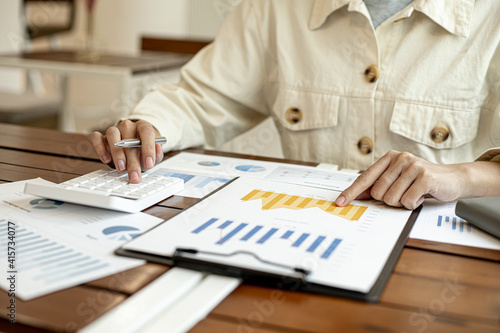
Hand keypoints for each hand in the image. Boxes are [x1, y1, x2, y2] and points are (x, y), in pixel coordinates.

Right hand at [90, 119, 163, 182]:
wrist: (133, 148)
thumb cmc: (144, 151)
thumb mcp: (154, 155)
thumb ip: (157, 154)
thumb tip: (157, 150)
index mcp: (143, 127)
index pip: (147, 132)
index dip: (148, 148)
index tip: (149, 164)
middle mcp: (128, 126)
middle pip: (129, 140)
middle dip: (133, 161)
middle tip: (134, 175)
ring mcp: (114, 130)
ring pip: (112, 135)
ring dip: (117, 153)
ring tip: (121, 168)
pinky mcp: (101, 137)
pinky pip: (96, 138)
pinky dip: (100, 148)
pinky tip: (106, 159)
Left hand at [335, 150, 467, 209]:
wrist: (453, 179)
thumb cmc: (422, 180)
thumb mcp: (398, 179)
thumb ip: (379, 185)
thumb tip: (356, 196)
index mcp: (390, 157)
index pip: (365, 178)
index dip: (352, 191)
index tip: (340, 202)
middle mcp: (400, 158)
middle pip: (378, 193)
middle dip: (389, 199)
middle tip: (404, 193)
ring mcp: (412, 166)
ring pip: (391, 199)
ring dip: (402, 202)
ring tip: (414, 193)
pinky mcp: (425, 177)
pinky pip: (407, 202)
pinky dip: (413, 204)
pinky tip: (422, 195)